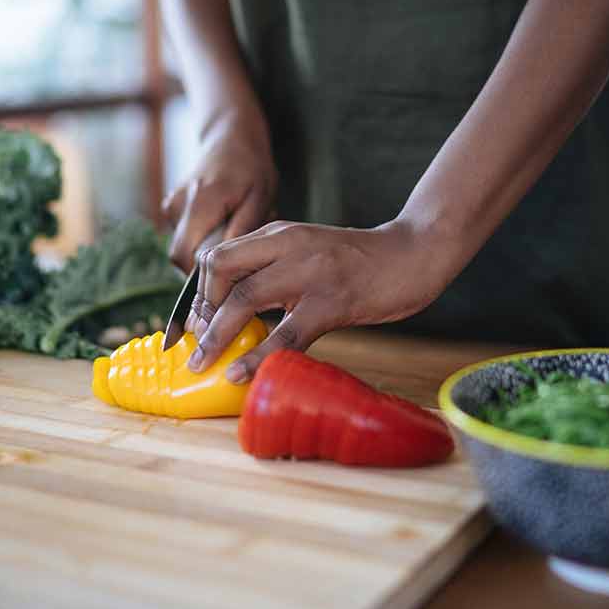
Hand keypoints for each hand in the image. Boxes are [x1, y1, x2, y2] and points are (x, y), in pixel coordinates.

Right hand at [162, 110, 277, 272]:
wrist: (230, 137)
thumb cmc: (251, 168)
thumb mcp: (260, 198)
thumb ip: (242, 230)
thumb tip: (228, 264)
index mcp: (200, 202)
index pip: (185, 257)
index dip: (204, 275)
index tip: (230, 277)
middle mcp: (177, 204)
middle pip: (180, 256)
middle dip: (206, 266)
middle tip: (236, 258)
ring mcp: (171, 205)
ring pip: (183, 247)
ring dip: (205, 250)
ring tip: (232, 232)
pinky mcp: (171, 207)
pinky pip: (184, 235)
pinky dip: (202, 237)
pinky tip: (222, 223)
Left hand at [185, 218, 452, 382]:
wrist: (412, 253)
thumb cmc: (358, 261)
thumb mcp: (307, 252)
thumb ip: (274, 269)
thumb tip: (235, 311)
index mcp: (278, 234)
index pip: (218, 255)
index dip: (199, 292)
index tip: (196, 323)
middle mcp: (287, 244)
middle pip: (219, 270)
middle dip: (201, 312)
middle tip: (199, 346)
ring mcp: (309, 271)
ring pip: (244, 299)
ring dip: (216, 336)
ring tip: (203, 364)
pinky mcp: (332, 301)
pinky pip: (285, 333)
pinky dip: (258, 357)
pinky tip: (242, 374)